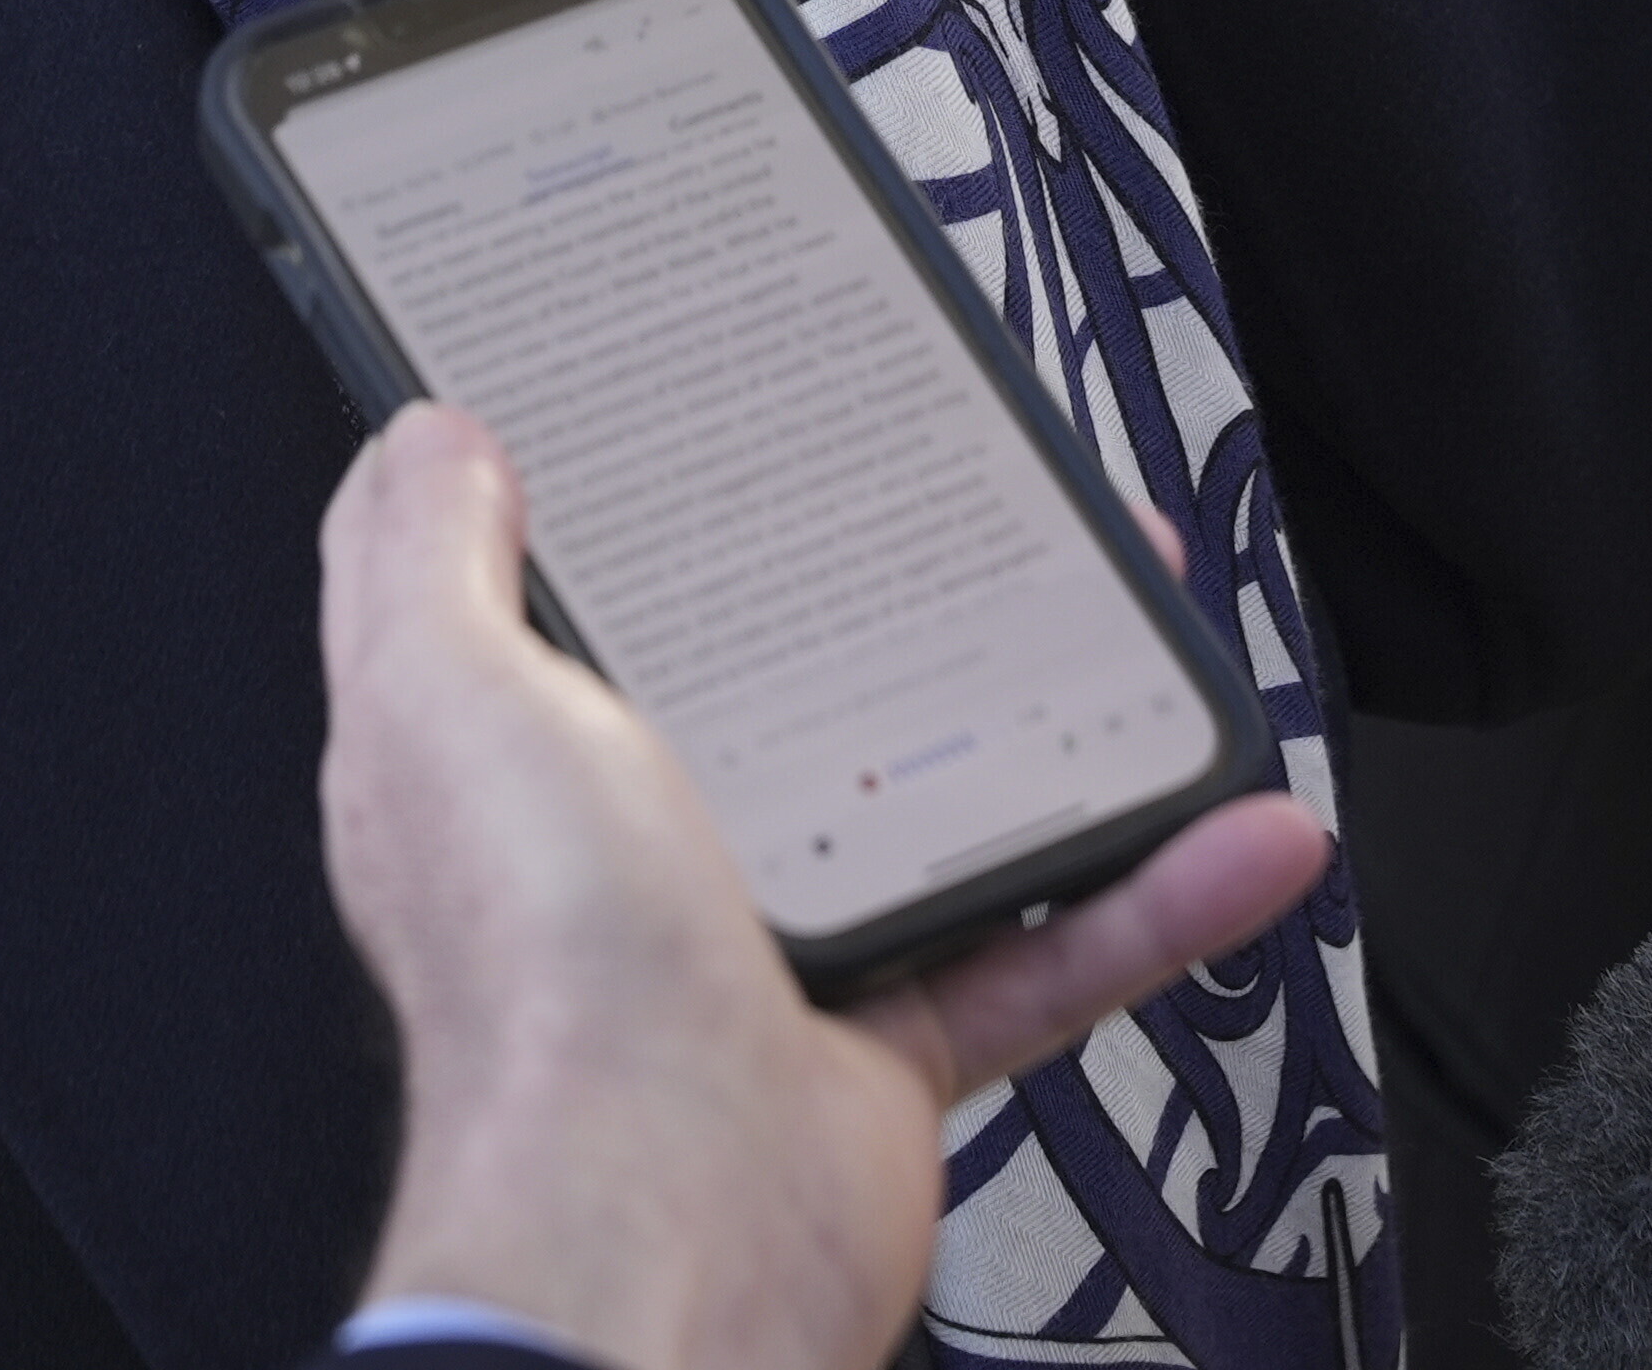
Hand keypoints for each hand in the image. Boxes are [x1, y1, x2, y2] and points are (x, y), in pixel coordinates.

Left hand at [318, 403, 1334, 1369]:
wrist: (664, 1233)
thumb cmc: (535, 990)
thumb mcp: (442, 699)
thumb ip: (423, 558)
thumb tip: (426, 440)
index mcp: (515, 755)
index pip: (564, 590)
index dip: (635, 494)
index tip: (726, 418)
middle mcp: (635, 843)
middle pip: (784, 672)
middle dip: (895, 581)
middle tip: (988, 505)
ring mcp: (766, 936)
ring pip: (935, 788)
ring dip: (1058, 714)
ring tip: (1142, 629)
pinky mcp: (884, 1034)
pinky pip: (1044, 943)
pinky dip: (1150, 893)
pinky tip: (1229, 827)